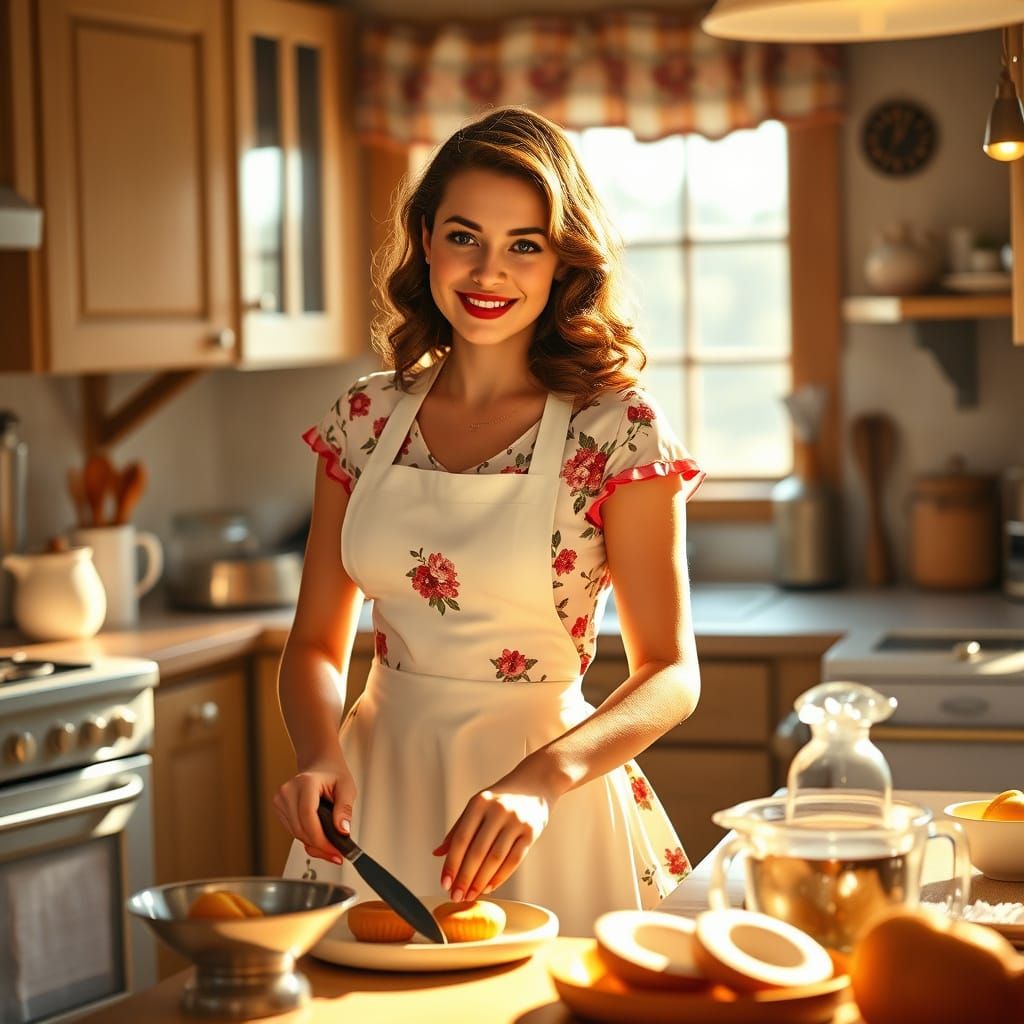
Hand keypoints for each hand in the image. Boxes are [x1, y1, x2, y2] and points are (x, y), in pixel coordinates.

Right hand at [273, 756, 356, 864]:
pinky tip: (319, 839)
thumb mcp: (347, 788)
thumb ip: (345, 809)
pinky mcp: (279, 809)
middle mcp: (288, 791)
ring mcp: (280, 800)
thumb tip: (342, 831)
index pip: (307, 816)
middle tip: (337, 854)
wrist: (320, 765)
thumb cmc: (333, 775)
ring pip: (296, 834)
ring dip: (313, 845)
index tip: (334, 850)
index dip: (320, 838)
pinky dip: (307, 839)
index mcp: (306, 782)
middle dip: (320, 846)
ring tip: (331, 847)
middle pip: (300, 829)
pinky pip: (293, 831)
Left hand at [433, 772, 556, 902]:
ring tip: (471, 895)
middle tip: (456, 896)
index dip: (452, 863)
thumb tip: (438, 853)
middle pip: (477, 851)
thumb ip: (459, 828)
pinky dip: (500, 877)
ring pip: (495, 858)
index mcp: (480, 802)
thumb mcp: (478, 805)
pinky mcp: (531, 832)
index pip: (461, 839)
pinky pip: (514, 860)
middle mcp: (498, 810)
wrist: (535, 783)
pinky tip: (489, 887)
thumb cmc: (502, 797)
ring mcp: (516, 821)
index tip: (445, 883)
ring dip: (481, 881)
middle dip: (465, 878)